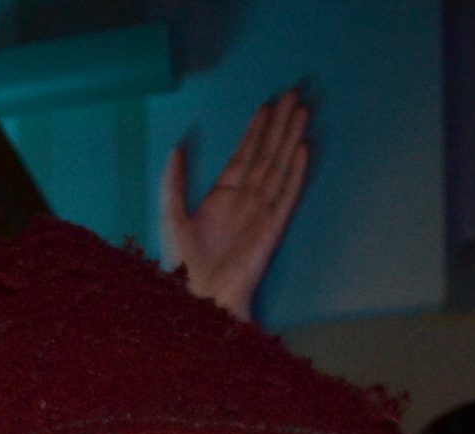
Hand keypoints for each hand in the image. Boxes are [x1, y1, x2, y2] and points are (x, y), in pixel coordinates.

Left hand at [160, 89, 311, 320]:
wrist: (199, 296)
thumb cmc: (183, 264)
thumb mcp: (171, 216)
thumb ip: (173, 182)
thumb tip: (176, 148)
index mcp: (223, 197)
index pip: (244, 156)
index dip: (255, 131)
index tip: (266, 106)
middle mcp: (245, 200)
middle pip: (266, 154)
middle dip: (279, 125)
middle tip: (292, 95)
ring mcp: (261, 212)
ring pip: (279, 167)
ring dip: (290, 139)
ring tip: (301, 112)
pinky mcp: (272, 227)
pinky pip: (287, 194)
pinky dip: (295, 172)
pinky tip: (302, 150)